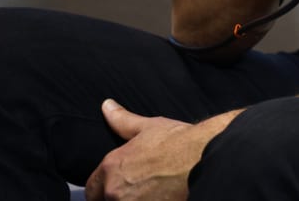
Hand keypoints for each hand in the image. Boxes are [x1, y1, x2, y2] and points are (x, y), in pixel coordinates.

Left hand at [84, 100, 225, 200]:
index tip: (116, 187)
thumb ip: (123, 121)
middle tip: (138, 191)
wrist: (206, 157)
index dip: (103, 189)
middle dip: (117, 197)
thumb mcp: (150, 127)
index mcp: (112, 167)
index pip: (92, 189)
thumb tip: (108, 106)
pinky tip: (161, 198)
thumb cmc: (181, 142)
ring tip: (151, 195)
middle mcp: (115, 191)